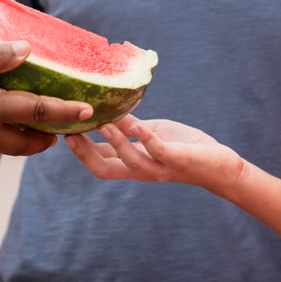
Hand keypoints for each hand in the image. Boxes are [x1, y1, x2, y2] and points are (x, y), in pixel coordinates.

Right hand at [65, 116, 246, 193]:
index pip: (97, 161)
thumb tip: (107, 111)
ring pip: (128, 161)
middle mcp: (141, 170)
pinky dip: (145, 138)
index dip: (77, 149)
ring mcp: (158, 167)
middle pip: (103, 169)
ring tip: (102, 124)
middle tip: (69, 133)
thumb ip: (130, 128)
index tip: (60, 129)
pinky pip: (158, 151)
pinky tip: (137, 124)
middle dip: (84, 153)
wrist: (220, 166)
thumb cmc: (183, 148)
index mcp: (132, 163)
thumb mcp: (152, 135)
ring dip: (114, 142)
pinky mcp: (177, 159)